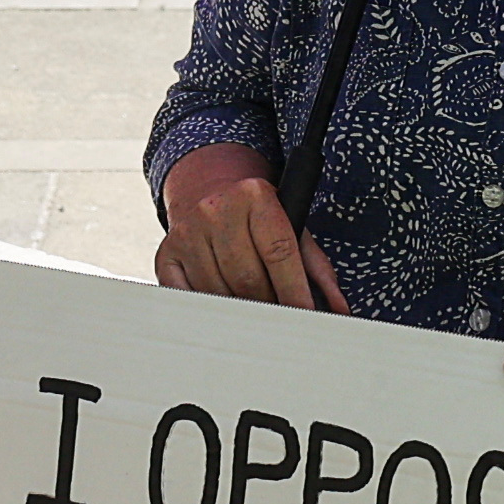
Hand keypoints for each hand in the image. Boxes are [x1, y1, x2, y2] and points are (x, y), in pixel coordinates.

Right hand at [156, 158, 347, 312]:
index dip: (295, 291)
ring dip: (241, 309)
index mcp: (254, 196)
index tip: (305, 316)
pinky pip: (188, 296)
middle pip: (249, 279)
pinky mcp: (167, 253)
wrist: (209, 187)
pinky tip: (223, 304)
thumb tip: (337, 307)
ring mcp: (188, 232)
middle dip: (269, 303)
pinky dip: (209, 309)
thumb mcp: (291, 224)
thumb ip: (317, 266)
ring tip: (252, 303)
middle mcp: (217, 210)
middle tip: (279, 312)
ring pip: (220, 292)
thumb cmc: (257, 213)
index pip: (280, 253)